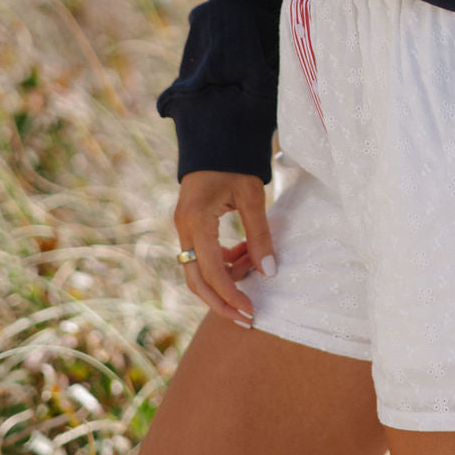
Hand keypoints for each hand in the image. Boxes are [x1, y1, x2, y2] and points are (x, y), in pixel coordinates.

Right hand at [172, 170, 276, 325]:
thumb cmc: (234, 162)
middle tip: (247, 319)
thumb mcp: (252, 196)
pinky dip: (223, 263)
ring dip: (225, 279)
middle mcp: (184, 228)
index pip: (210, 271)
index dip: (230, 295)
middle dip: (221, 302)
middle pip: (196, 280)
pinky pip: (203, 256)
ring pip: (198, 270)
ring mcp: (185, 228)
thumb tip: (269, 272)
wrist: (215, 135)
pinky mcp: (191, 226)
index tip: (250, 312)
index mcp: (196, 221)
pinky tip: (245, 256)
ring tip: (254, 272)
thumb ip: (259, 234)